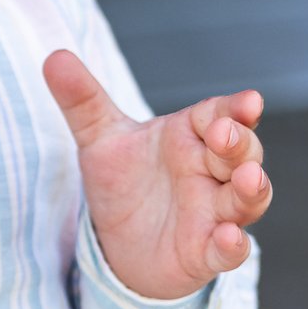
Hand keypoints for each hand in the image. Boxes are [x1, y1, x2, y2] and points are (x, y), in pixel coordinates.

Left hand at [43, 50, 272, 301]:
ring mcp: (215, 213)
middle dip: (239, 142)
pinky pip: (229, 250)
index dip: (236, 108)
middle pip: (241, 152)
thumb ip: (82, 100)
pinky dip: (233, 245)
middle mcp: (210, 172)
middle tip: (225, 133)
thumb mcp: (100, 139)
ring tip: (248, 178)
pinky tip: (229, 238)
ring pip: (247, 198)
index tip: (250, 101)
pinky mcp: (207, 252)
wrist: (118, 243)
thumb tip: (55, 56)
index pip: (221, 114)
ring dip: (252, 188)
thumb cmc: (124, 182)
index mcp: (191, 136)